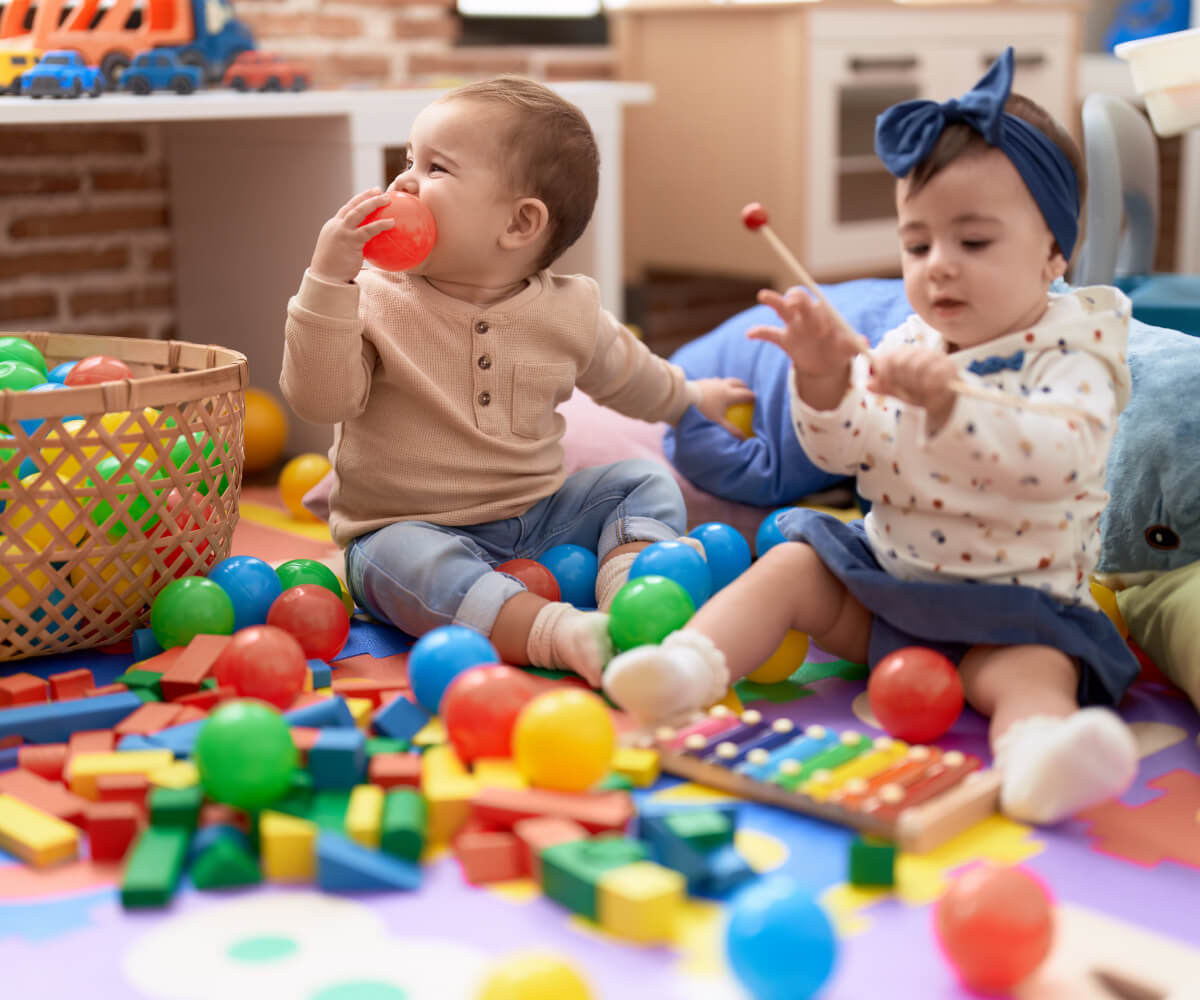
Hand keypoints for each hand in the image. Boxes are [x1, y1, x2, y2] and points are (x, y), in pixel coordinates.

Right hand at [309, 188, 394, 283]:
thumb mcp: (342, 254)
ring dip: (373, 203)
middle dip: (366, 196)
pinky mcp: (350, 241)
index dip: (358, 201)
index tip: (370, 194)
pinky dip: (380, 224)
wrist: (326, 279)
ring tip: (387, 199)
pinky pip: (368, 230)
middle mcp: (336, 226)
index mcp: (333, 227)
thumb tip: (370, 249)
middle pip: (352, 206)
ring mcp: (342, 232)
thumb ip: (353, 247)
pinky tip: (392, 223)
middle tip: (380, 191)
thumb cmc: (335, 272)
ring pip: (358, 212)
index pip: (346, 210)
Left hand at [690, 377, 755, 437]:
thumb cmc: (702, 412)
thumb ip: (731, 430)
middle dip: (743, 386)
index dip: (752, 396)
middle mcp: (722, 385)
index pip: (745, 394)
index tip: (756, 400)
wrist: (682, 400)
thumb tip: (744, 439)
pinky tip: (713, 390)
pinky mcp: (702, 381)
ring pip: (725, 380)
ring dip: (730, 383)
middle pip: (737, 382)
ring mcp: (711, 381)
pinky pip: (713, 381)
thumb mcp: (717, 423)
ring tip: (730, 389)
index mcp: (728, 394)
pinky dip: (717, 385)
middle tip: (746, 391)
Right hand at [746, 288, 868, 409]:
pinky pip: (768, 333)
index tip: (822, 330)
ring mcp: (793, 326)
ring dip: (773, 300)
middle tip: (795, 310)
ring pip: (781, 308)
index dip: (819, 312)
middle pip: (800, 298)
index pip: (819, 303)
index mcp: (823, 314)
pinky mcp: (784, 339)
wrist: (828, 365)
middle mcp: (807, 315)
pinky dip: (758, 332)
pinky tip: (749, 334)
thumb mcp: (848, 348)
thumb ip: (855, 344)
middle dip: (798, 301)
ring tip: (762, 295)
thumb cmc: (840, 349)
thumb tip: (865, 344)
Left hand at [867, 346, 957, 433]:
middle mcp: (920, 352)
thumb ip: (884, 387)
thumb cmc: (919, 394)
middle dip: (899, 380)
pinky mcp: (949, 365)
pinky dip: (929, 385)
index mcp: (906, 354)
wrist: (944, 403)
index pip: (889, 356)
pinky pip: (934, 373)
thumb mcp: (899, 391)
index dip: (884, 372)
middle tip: (904, 391)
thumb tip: (868, 385)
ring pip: (917, 366)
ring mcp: (935, 357)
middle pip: (901, 361)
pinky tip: (929, 391)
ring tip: (919, 391)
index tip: (885, 384)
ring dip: (915, 384)